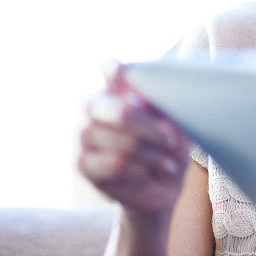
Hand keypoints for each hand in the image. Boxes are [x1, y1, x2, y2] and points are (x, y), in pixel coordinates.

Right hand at [78, 61, 189, 219]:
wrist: (161, 186)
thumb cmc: (168, 146)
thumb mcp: (174, 125)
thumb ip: (160, 108)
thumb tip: (138, 101)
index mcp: (116, 88)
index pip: (110, 69)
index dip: (114, 69)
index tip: (118, 69)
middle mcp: (92, 105)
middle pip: (122, 112)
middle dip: (153, 129)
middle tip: (171, 140)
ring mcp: (81, 134)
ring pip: (124, 142)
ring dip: (152, 155)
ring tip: (166, 162)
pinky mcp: (80, 162)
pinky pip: (116, 164)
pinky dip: (140, 170)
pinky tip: (147, 173)